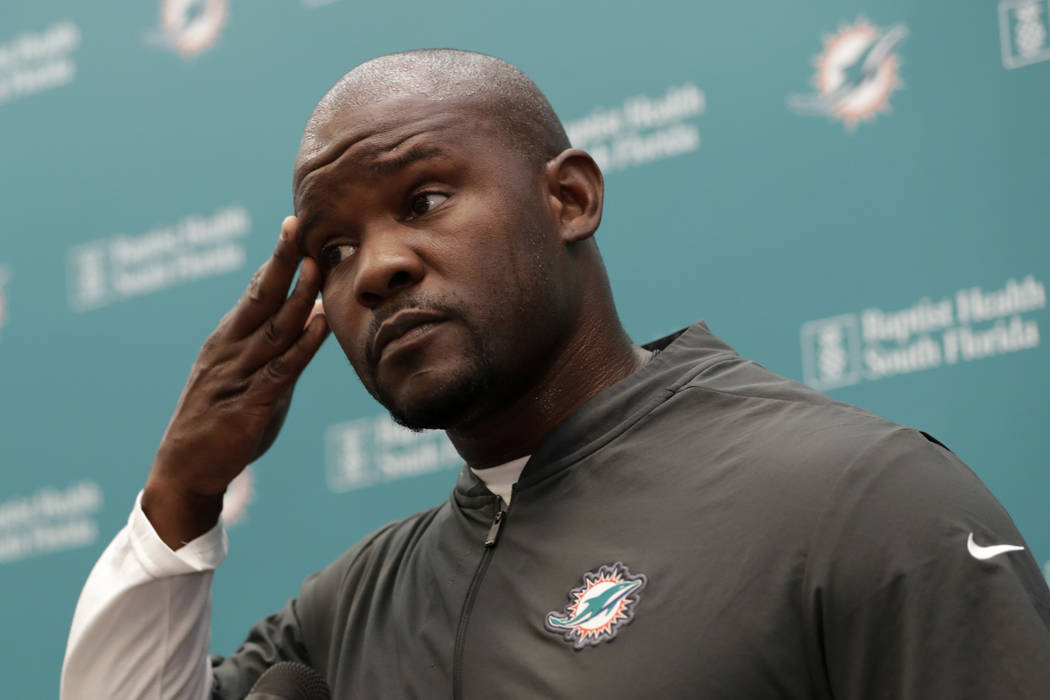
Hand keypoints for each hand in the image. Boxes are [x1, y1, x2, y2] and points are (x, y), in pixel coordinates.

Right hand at [142, 217, 327, 546]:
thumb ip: (279, 349)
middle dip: (280, 262)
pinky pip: (282, 370)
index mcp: (228, 340)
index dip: (275, 261)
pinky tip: (319, 324)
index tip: (293, 227)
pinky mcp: (250, 405)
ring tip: (315, 266)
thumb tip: (311, 315)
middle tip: (296, 227)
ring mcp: (238, 376)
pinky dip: (303, 345)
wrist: (187, 470)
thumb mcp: (250, 378)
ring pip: (273, 330)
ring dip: (297, 296)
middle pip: (260, 299)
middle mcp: (230, 350)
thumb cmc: (222, 421)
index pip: (255, 292)